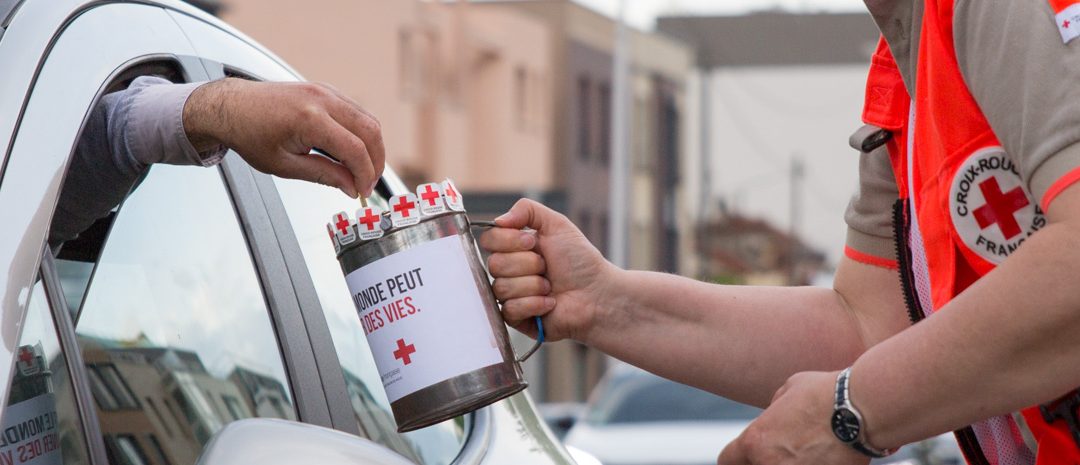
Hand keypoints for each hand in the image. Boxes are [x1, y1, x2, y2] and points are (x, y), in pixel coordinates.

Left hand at [184, 78, 384, 197]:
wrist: (232, 107)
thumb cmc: (250, 134)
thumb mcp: (285, 165)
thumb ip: (323, 175)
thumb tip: (350, 186)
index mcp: (309, 119)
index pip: (354, 150)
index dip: (364, 175)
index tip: (362, 192)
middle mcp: (321, 99)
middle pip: (370, 131)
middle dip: (375, 161)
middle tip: (368, 183)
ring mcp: (325, 91)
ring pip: (368, 119)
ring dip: (372, 147)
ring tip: (363, 170)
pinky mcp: (325, 90)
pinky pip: (356, 111)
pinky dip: (362, 133)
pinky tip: (354, 152)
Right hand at [478, 199, 617, 340]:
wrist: (597, 293)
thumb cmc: (580, 260)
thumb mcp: (557, 224)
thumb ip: (527, 210)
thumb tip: (498, 220)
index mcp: (514, 247)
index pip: (489, 240)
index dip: (508, 240)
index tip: (533, 241)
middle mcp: (509, 271)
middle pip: (494, 264)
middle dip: (527, 264)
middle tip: (547, 266)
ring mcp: (511, 295)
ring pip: (502, 288)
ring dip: (532, 285)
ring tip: (550, 286)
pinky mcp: (516, 319)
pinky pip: (510, 310)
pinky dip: (534, 304)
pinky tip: (550, 303)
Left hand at [718, 371, 869, 464]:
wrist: (865, 409)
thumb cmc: (827, 393)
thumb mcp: (789, 389)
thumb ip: (774, 410)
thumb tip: (775, 416)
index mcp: (756, 441)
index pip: (728, 461)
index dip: (737, 457)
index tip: (748, 454)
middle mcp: (770, 464)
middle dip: (765, 460)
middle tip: (786, 448)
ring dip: (792, 462)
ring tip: (810, 450)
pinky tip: (826, 457)